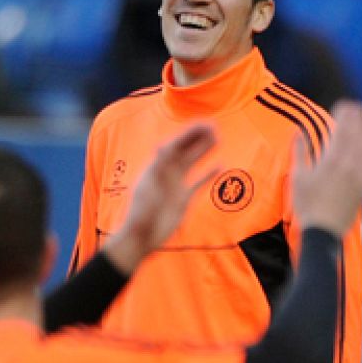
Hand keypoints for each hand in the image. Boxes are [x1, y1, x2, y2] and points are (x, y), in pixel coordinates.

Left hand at [103, 123, 219, 272]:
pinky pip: (197, 182)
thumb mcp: (148, 189)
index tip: (201, 124)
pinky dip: (208, 173)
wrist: (142, 238)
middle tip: (213, 125)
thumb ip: (157, 169)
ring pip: (191, 163)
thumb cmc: (141, 215)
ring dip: (203, 150)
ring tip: (217, 137)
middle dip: (197, 137)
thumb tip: (163, 147)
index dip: (187, 134)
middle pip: (184, 150)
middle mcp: (165, 174)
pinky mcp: (182, 199)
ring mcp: (175, 185)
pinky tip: (220, 164)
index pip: (174, 145)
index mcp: (155, 168)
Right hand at [291, 101, 361, 234]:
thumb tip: (299, 132)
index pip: (341, 131)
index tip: (344, 104)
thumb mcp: (297, 178)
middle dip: (357, 119)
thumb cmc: (306, 205)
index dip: (344, 116)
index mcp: (331, 161)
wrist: (323, 232)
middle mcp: (349, 167)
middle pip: (357, 136)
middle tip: (358, 107)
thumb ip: (300, 153)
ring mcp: (359, 178)